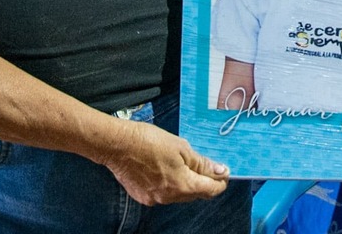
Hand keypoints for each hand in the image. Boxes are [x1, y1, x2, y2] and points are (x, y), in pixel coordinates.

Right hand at [98, 119, 229, 205]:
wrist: (118, 145)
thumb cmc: (149, 142)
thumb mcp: (181, 148)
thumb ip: (201, 163)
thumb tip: (220, 171)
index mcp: (183, 185)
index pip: (211, 190)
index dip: (220, 180)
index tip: (223, 170)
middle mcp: (170, 197)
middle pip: (196, 193)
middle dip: (204, 180)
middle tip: (205, 163)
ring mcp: (155, 199)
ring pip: (180, 194)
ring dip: (186, 182)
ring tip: (182, 162)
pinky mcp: (143, 196)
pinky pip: (164, 193)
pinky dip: (170, 183)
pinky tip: (165, 168)